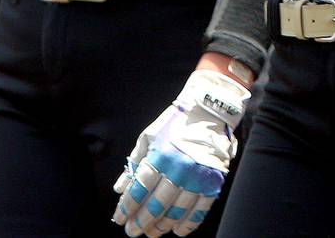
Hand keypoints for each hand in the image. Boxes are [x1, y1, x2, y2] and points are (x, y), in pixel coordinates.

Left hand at [112, 69, 249, 235]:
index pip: (139, 190)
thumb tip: (120, 188)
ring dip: (162, 225)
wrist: (210, 110)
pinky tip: (178, 230)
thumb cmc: (176, 122)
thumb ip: (134, 163)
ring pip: (177, 211)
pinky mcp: (214, 181)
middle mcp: (180, 168)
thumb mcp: (149, 137)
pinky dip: (189, 223)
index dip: (127, 207)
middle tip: (132, 231)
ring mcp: (198, 176)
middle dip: (141, 221)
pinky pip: (200, 209)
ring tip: (152, 232)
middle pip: (156, 205)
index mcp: (161, 156)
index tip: (120, 218)